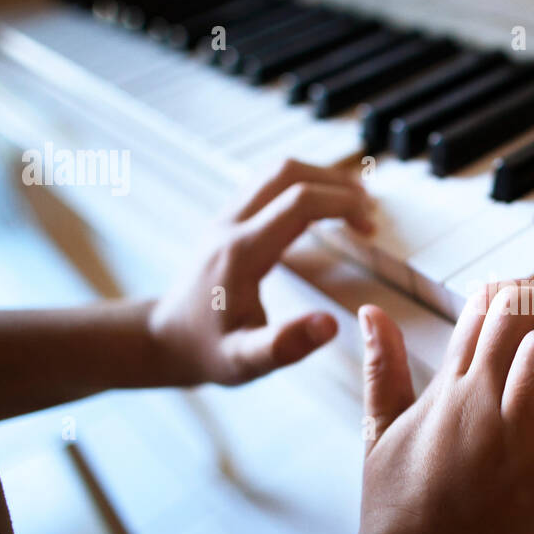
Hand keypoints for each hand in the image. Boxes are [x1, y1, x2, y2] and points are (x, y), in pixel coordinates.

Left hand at [148, 159, 374, 385]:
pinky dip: (302, 187)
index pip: (299, 203)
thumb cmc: (205, 351)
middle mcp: (230, 226)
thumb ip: (286, 345)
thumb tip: (331, 325)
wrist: (164, 340)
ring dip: (320, 179)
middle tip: (368, 211)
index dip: (342, 205)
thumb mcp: (245, 361)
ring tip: (354, 203)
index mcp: (241, 253)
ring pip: (277, 172)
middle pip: (288, 173)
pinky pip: (268, 185)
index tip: (369, 226)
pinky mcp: (228, 221)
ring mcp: (226, 219)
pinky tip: (322, 210)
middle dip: (335, 184)